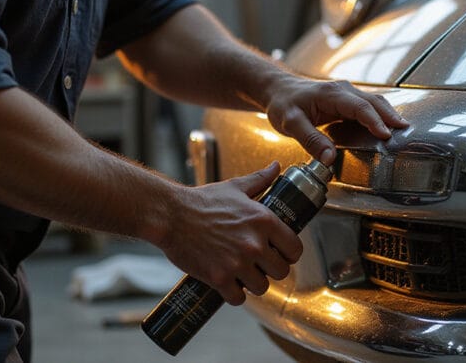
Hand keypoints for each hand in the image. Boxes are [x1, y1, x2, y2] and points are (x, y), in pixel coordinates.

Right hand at [158, 162, 300, 304]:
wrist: (170, 215)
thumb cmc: (203, 200)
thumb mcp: (235, 187)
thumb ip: (260, 179)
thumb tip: (277, 166)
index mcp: (264, 221)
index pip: (295, 249)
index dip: (289, 254)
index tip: (280, 253)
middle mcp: (255, 243)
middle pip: (281, 271)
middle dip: (271, 270)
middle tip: (259, 265)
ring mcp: (237, 262)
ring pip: (261, 287)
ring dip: (253, 283)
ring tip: (244, 274)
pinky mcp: (219, 277)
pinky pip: (238, 298)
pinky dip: (234, 294)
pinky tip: (229, 284)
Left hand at [265, 77, 409, 165]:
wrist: (279, 90)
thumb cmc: (284, 104)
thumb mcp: (291, 124)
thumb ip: (311, 140)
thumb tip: (329, 158)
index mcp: (330, 94)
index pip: (359, 107)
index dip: (374, 121)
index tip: (386, 134)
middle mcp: (342, 90)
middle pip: (373, 101)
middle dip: (389, 115)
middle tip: (404, 130)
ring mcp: (346, 93)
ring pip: (373, 101)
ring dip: (388, 114)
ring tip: (401, 129)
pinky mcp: (347, 100)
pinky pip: (367, 105)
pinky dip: (380, 114)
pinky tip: (387, 126)